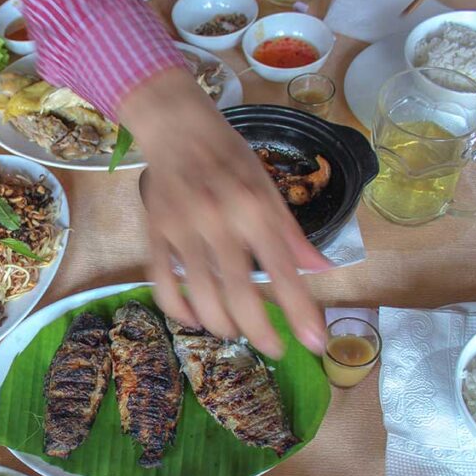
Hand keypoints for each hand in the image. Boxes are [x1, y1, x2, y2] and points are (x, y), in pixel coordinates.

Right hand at [118, 67, 328, 357]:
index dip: (300, 311)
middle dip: (260, 331)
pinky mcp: (155, 234)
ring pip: (201, 296)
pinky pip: (164, 284)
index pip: (283, 271)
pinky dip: (179, 310)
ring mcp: (182, 230)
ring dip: (222, 325)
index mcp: (254, 207)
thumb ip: (291, 233)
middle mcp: (219, 221)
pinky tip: (195, 319)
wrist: (176, 127)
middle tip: (274, 348)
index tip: (315, 342)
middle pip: (239, 294)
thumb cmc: (229, 155)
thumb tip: (320, 269)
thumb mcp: (269, 186)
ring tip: (235, 330)